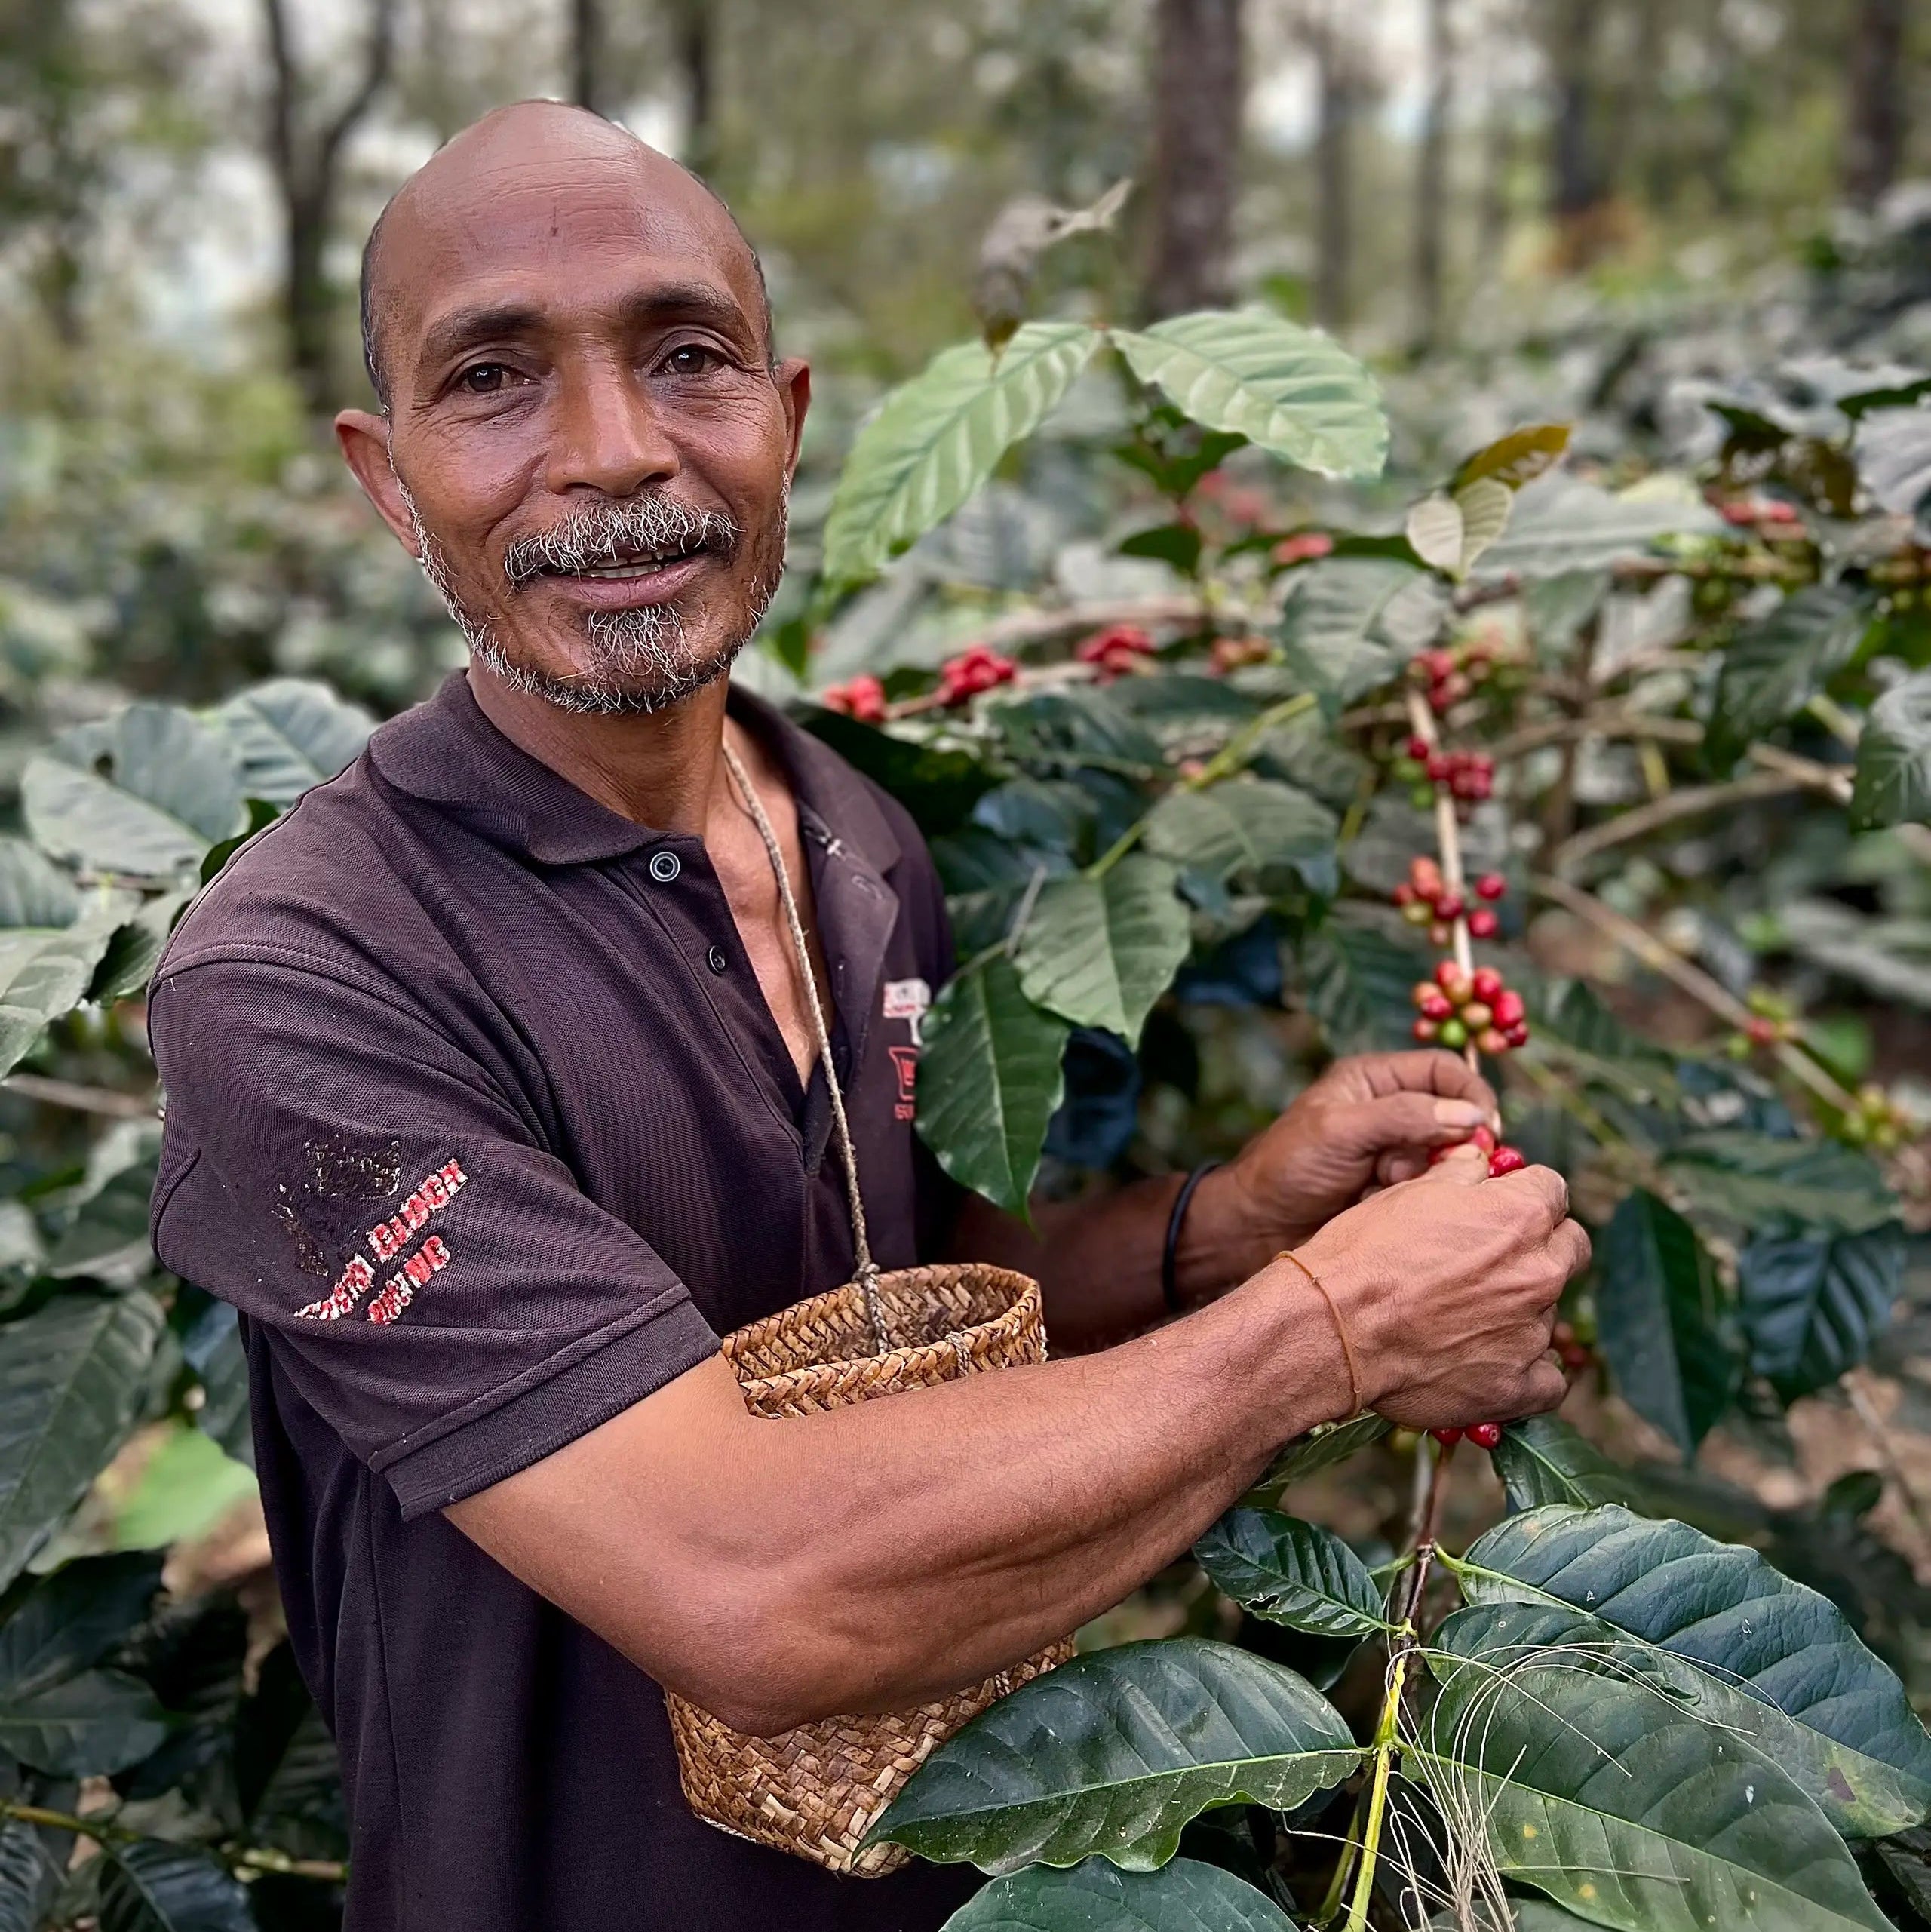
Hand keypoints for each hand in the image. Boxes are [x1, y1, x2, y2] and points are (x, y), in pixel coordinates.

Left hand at [1203, 1050, 1498, 1264]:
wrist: (1256, 1228)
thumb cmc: (1288, 1168)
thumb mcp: (1340, 1131)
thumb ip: (1403, 1117)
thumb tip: (1471, 1118)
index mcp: (1375, 1079)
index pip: (1444, 1070)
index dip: (1470, 1096)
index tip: (1486, 1131)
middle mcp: (1391, 1111)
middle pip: (1454, 1118)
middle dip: (1447, 1145)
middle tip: (1430, 1169)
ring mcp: (1396, 1153)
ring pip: (1447, 1160)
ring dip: (1426, 1177)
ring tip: (1384, 1188)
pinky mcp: (1396, 1191)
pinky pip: (1432, 1191)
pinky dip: (1418, 1200)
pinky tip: (1383, 1206)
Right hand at [1282, 1146, 1588, 1430]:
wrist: (1330, 1327)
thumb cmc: (1363, 1255)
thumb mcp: (1408, 1192)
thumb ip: (1461, 1175)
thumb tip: (1480, 1163)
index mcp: (1519, 1215)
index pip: (1553, 1190)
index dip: (1525, 1196)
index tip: (1503, 1208)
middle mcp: (1538, 1271)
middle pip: (1570, 1248)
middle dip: (1540, 1247)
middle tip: (1491, 1261)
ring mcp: (1532, 1332)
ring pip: (1549, 1311)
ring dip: (1520, 1308)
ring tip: (1464, 1316)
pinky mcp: (1518, 1385)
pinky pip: (1547, 1379)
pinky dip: (1524, 1371)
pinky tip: (1488, 1361)